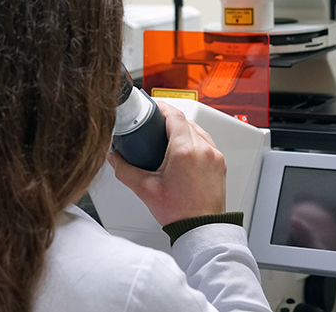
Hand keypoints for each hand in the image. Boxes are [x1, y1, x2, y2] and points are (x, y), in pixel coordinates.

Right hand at [109, 101, 226, 225]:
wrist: (201, 229)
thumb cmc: (179, 213)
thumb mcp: (145, 189)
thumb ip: (125, 170)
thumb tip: (114, 158)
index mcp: (184, 151)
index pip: (173, 115)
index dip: (160, 107)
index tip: (152, 107)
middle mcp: (203, 149)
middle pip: (185, 120)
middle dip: (169, 119)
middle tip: (154, 125)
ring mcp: (214, 155)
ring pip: (197, 130)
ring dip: (183, 129)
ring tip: (167, 139)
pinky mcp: (220, 163)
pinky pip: (207, 142)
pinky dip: (194, 140)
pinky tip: (183, 151)